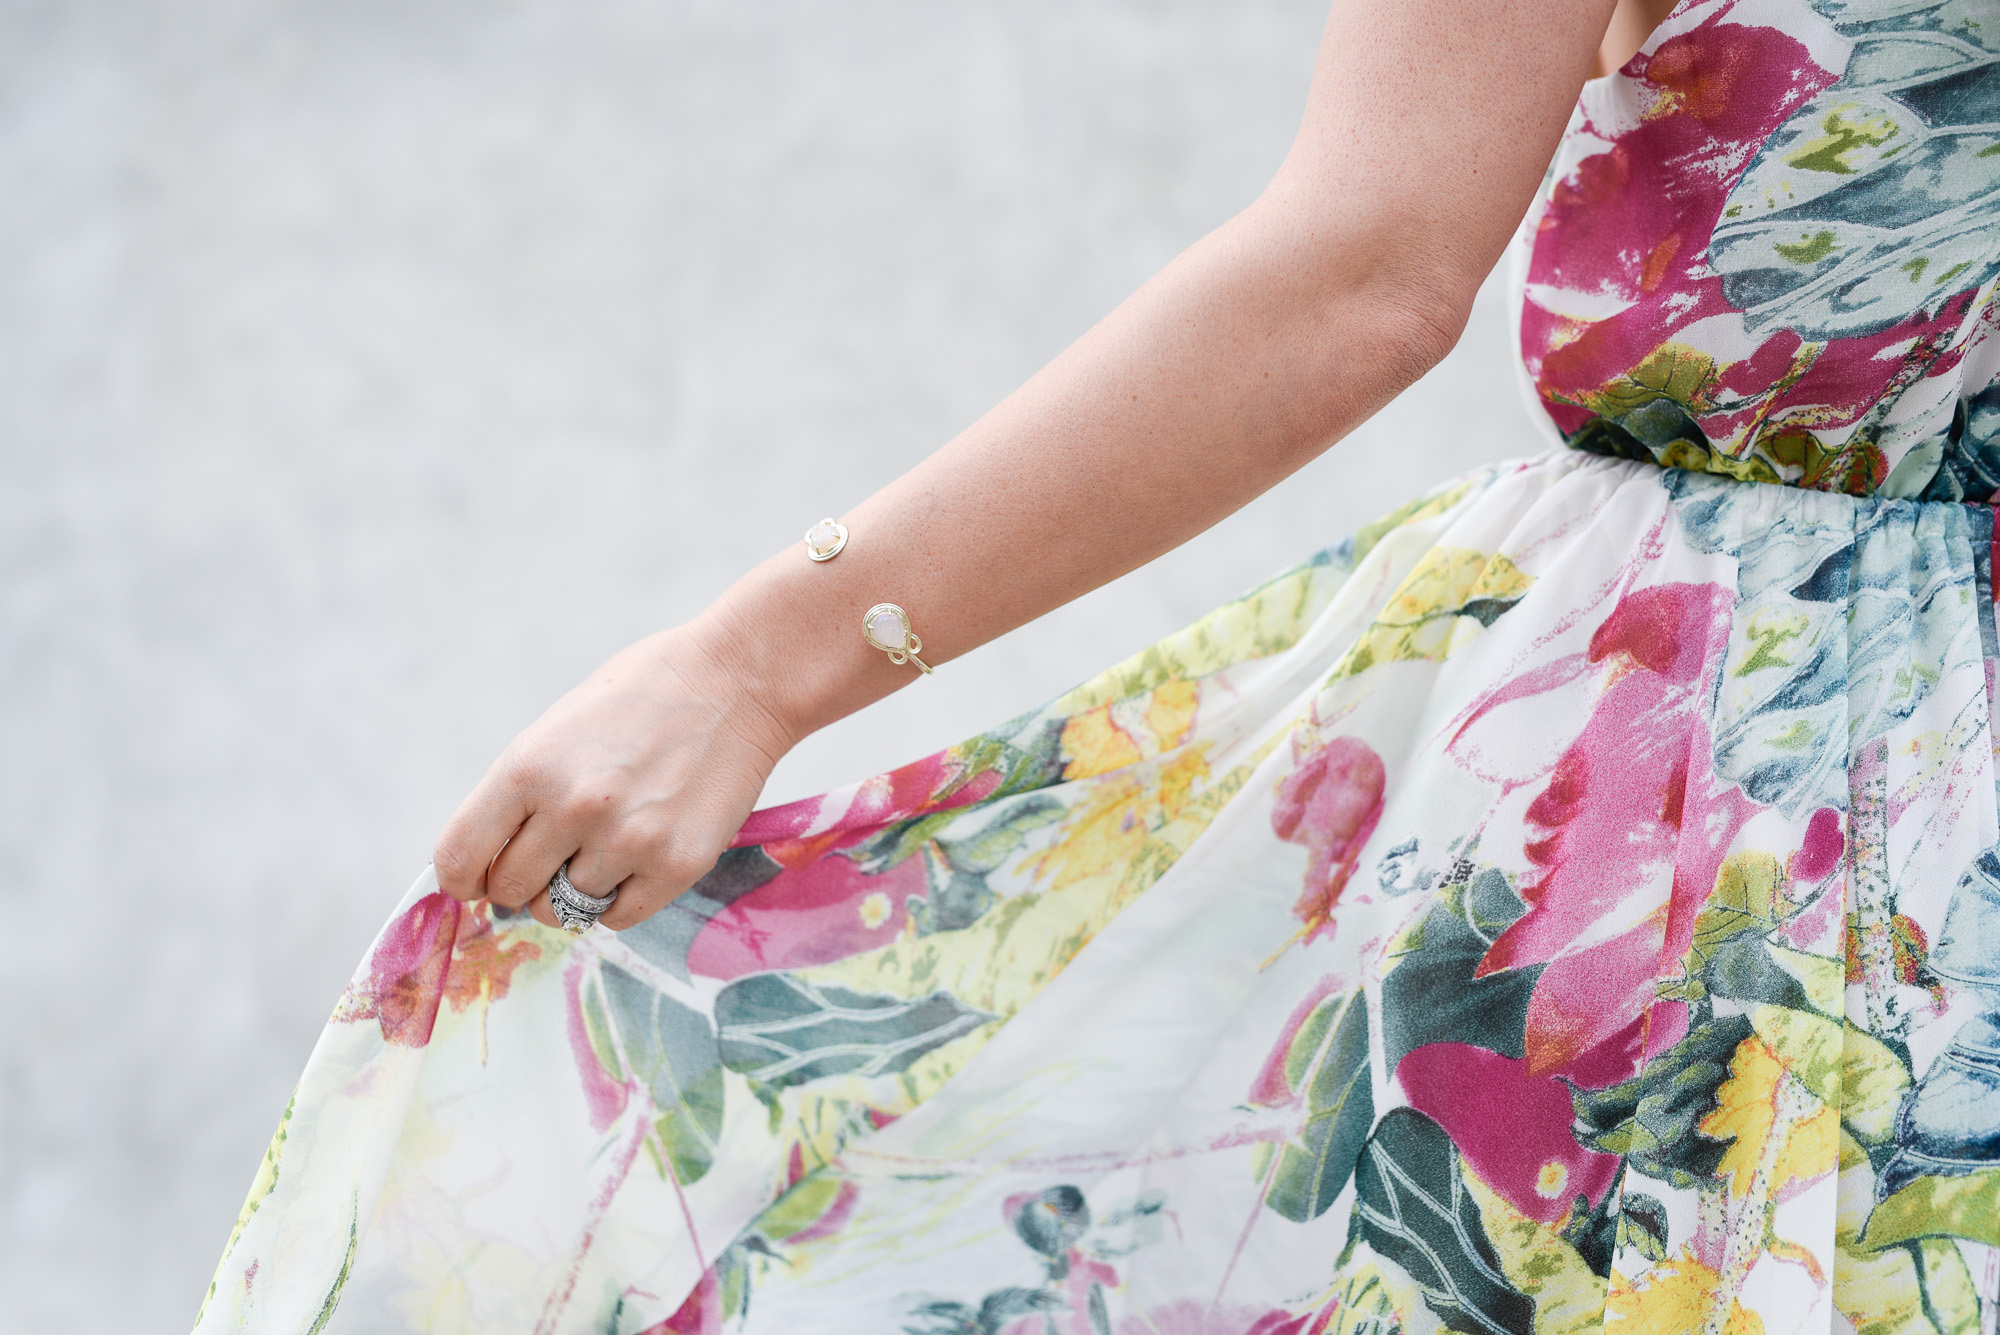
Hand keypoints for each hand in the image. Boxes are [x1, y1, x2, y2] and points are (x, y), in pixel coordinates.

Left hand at [432, 621, 795, 929]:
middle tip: (549, 861)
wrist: (737, 680)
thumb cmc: (642, 697)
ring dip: (573, 890)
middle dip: (522, 883)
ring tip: (603, 849)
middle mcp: (573, 808)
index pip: (458, 858)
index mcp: (529, 767)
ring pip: (564, 909)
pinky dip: (617, 899)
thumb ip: (522, 795)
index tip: (477, 881)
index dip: (463, 879)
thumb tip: (492, 864)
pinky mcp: (678, 865)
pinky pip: (618, 917)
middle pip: (512, 891)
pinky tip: (635, 860)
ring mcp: (628, 841)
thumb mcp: (557, 729)